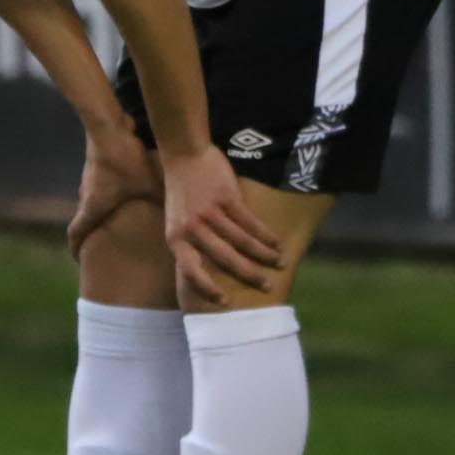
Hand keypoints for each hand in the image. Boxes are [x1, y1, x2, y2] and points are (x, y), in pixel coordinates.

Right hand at [67, 128, 161, 259]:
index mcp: (93, 207)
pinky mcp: (95, 166)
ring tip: (116, 221)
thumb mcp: (150, 185)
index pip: (76, 234)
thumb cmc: (125, 161)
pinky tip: (123, 193)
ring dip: (100, 212)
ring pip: (92, 202)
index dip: (75, 249)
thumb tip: (181, 220)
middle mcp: (85, 195)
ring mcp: (88, 179)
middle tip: (104, 245)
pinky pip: (98, 188)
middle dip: (92, 233)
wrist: (111, 128)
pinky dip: (106, 196)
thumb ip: (163, 202)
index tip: (78, 260)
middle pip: (85, 219)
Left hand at [159, 147, 283, 304]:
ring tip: (279, 263)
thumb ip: (189, 244)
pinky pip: (250, 221)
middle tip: (266, 287)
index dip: (207, 288)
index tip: (225, 301)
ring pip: (242, 240)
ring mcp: (209, 212)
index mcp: (175, 238)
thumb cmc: (182, 193)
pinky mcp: (226, 197)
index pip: (190, 271)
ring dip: (264, 254)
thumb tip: (208, 273)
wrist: (184, 154)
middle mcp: (192, 228)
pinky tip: (277, 242)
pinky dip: (266, 234)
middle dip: (248, 275)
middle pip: (224, 258)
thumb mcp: (176, 222)